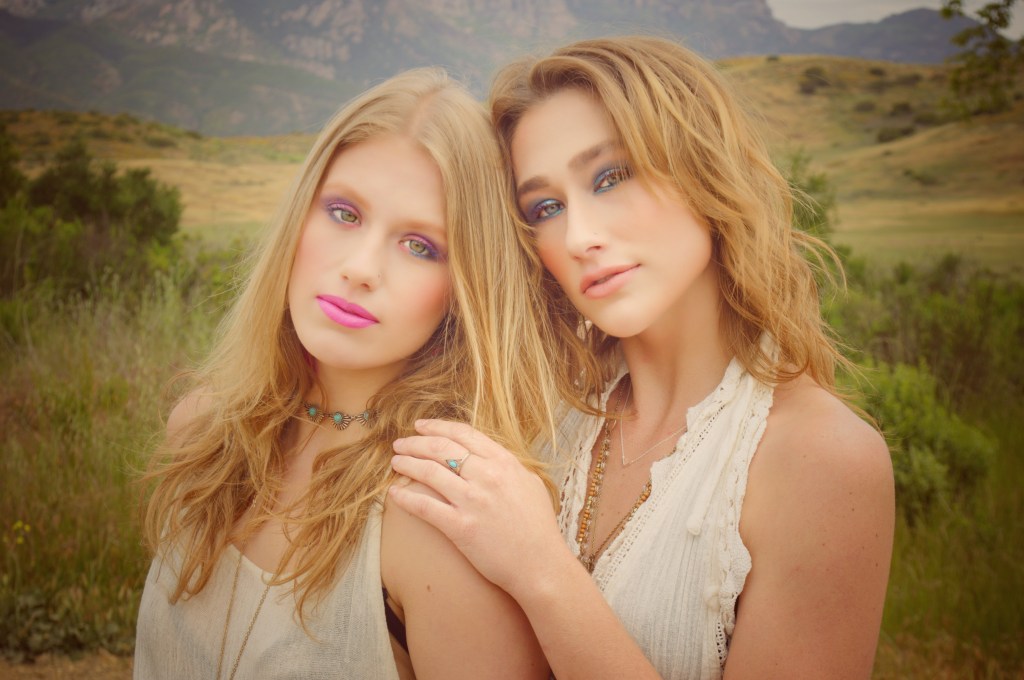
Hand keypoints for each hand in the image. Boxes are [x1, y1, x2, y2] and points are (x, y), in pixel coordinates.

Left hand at [390, 419, 568, 598]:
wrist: (541, 564)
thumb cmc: (539, 528)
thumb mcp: (530, 484)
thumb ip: (508, 466)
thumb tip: (490, 456)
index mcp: (504, 462)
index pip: (464, 434)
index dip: (437, 427)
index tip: (421, 426)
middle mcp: (486, 476)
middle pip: (441, 448)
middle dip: (415, 443)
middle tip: (400, 444)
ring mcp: (472, 501)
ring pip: (429, 472)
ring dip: (407, 464)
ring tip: (395, 463)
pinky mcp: (460, 527)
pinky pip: (424, 507)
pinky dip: (405, 498)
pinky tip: (393, 495)